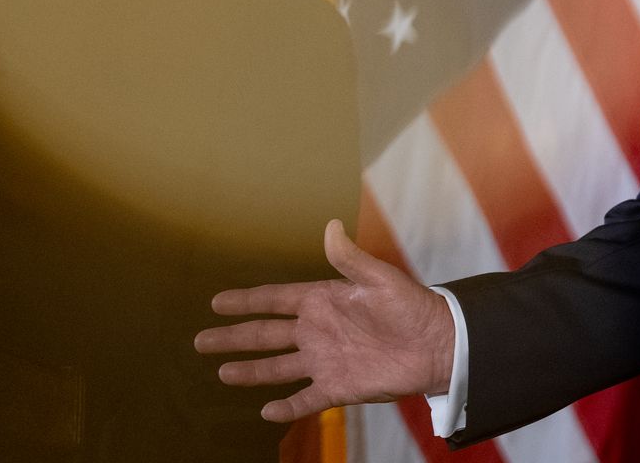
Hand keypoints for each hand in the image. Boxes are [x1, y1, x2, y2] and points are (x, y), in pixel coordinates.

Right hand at [194, 219, 456, 422]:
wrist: (438, 344)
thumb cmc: (413, 306)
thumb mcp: (380, 278)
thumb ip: (350, 258)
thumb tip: (330, 226)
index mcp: (324, 301)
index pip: (275, 300)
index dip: (247, 301)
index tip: (217, 301)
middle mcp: (318, 331)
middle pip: (266, 335)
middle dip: (233, 337)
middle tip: (200, 340)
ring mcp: (325, 360)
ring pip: (278, 368)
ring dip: (250, 371)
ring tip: (222, 374)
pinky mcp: (338, 387)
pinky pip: (306, 399)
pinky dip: (287, 407)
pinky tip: (266, 412)